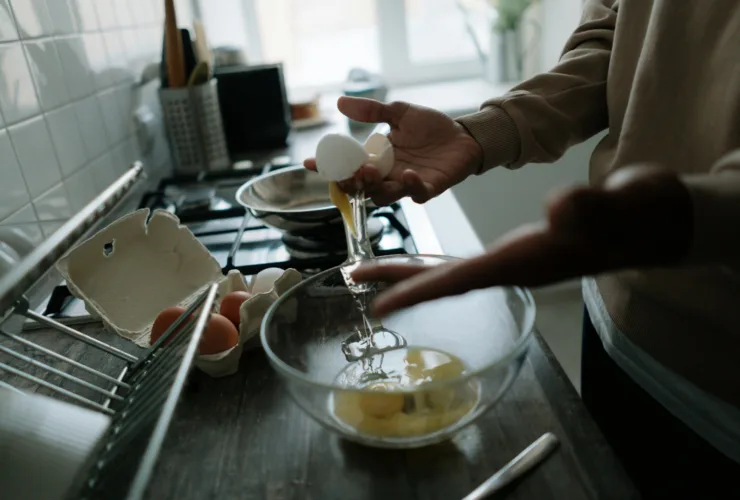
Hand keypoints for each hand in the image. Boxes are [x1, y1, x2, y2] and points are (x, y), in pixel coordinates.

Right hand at [304, 96, 482, 204]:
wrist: (463, 135)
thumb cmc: (431, 127)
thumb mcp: (399, 112)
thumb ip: (372, 111)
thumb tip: (340, 102)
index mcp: (377, 158)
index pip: (347, 166)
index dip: (327, 167)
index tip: (309, 162)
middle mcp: (388, 175)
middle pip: (360, 188)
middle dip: (350, 182)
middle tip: (348, 170)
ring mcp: (407, 184)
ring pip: (383, 196)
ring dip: (374, 186)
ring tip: (369, 170)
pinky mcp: (429, 188)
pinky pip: (416, 194)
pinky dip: (411, 186)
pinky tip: (408, 173)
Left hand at [351, 165, 693, 315]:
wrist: (654, 222)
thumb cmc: (640, 216)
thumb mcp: (621, 205)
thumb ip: (592, 208)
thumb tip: (560, 207)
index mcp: (529, 261)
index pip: (465, 279)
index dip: (422, 293)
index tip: (380, 304)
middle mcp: (515, 267)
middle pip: (447, 280)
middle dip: (401, 283)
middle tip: (354, 279)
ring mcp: (518, 261)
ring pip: (454, 272)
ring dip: (414, 274)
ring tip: (372, 271)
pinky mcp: (522, 251)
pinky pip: (469, 263)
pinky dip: (440, 264)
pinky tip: (426, 263)